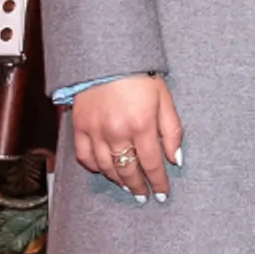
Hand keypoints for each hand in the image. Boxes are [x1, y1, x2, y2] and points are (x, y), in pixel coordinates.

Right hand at [70, 74, 183, 203]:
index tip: (162, 193)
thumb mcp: (165, 100)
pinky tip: (104, 170)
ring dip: (118, 180)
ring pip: (106, 168)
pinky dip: (94, 167)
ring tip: (127, 186)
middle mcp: (117, 132)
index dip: (158, 182)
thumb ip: (172, 131)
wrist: (107, 58)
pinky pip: (84, 156)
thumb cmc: (139, 76)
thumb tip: (175, 159)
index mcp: (141, 125)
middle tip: (143, 195)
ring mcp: (96, 131)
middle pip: (129, 170)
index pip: (152, 164)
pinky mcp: (79, 127)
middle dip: (138, 187)